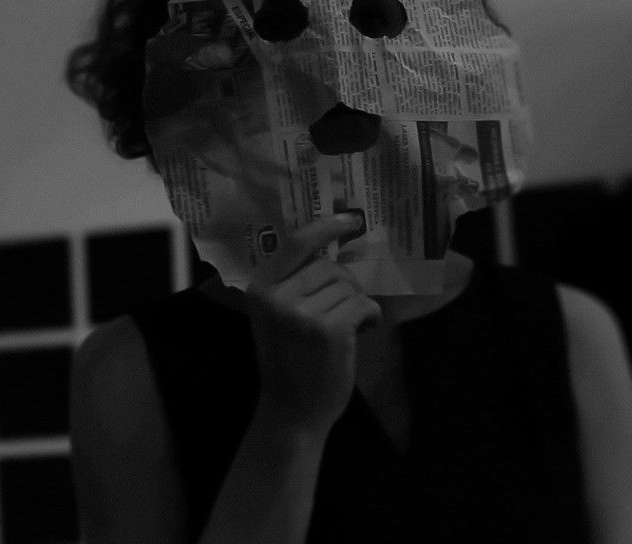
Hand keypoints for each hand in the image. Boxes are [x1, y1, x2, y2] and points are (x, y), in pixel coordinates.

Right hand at [244, 213, 380, 433]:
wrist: (292, 411)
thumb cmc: (289, 362)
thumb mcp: (277, 316)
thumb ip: (294, 283)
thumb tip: (333, 247)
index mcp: (260, 288)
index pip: (296, 242)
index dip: (326, 227)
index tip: (351, 219)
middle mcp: (277, 296)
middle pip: (329, 267)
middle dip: (344, 285)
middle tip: (343, 311)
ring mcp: (303, 313)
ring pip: (349, 286)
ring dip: (357, 304)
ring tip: (348, 328)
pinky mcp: (330, 329)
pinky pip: (365, 305)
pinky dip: (371, 317)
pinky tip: (363, 332)